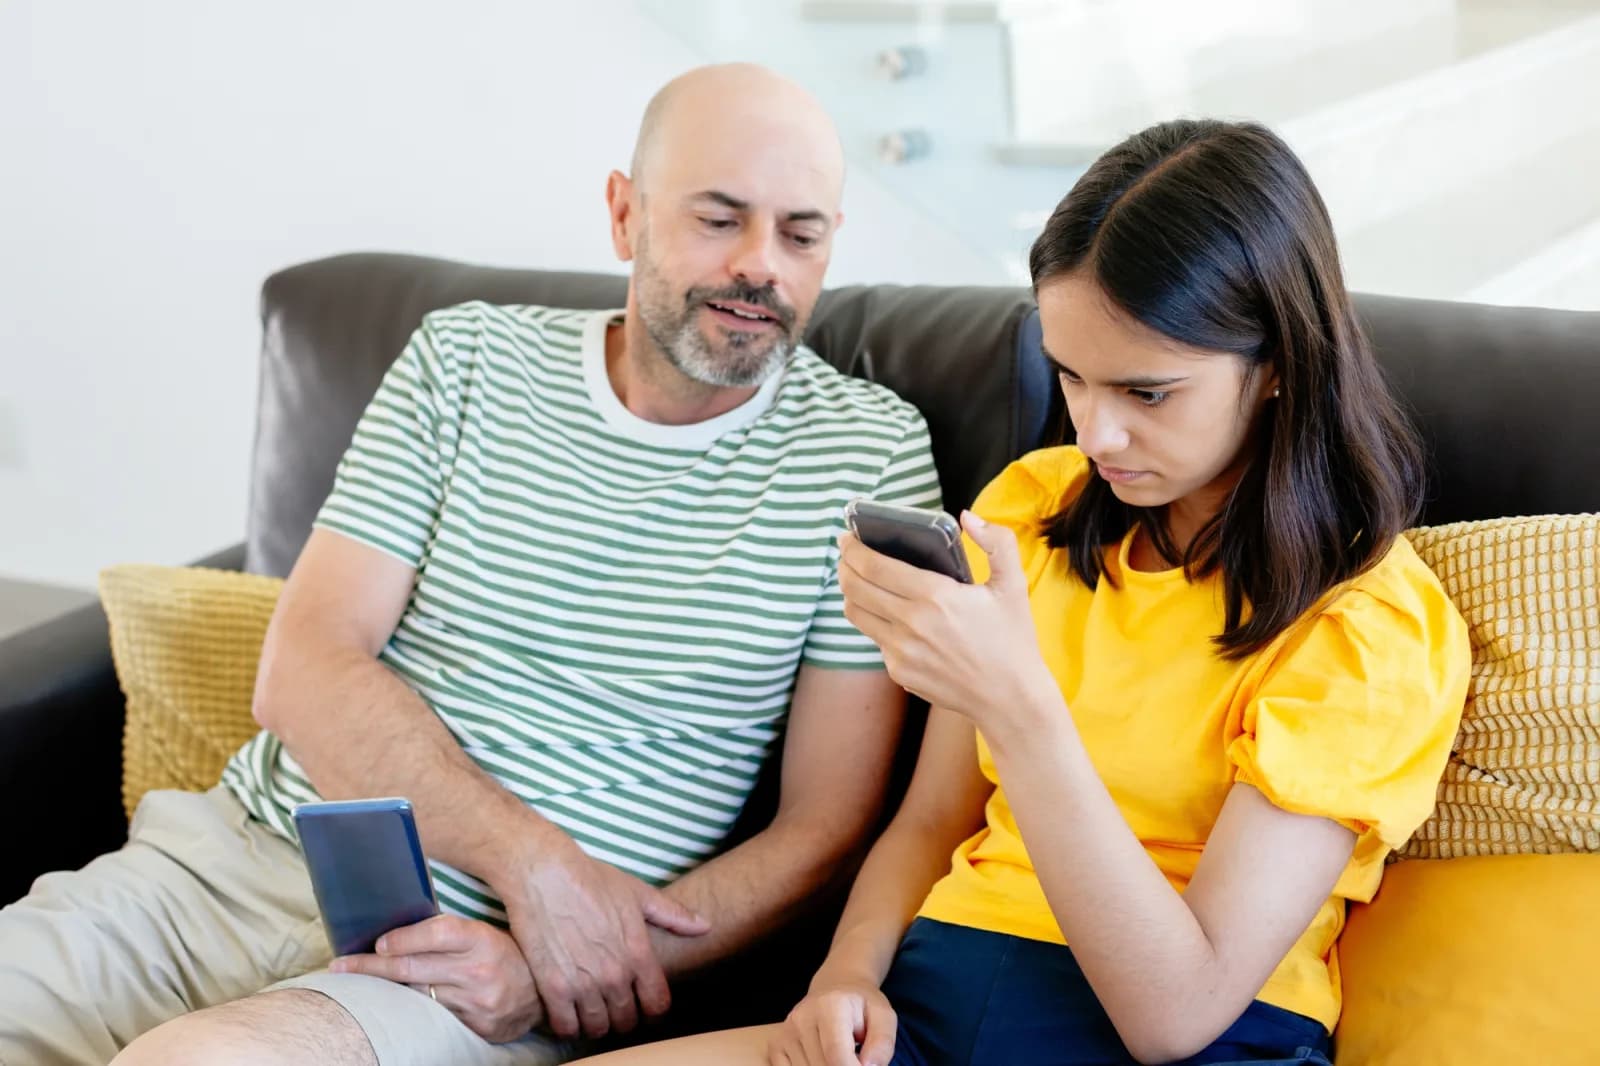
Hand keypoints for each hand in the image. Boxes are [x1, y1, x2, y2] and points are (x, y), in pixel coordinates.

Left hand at [329, 915, 539, 1042]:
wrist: (542, 995)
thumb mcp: (484, 934)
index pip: (436, 933)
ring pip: (416, 996)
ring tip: (357, 984)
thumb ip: (448, 934)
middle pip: (413, 968)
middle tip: (340, 965)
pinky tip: (391, 1007)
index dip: (403, 938)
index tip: (378, 942)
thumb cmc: (504, 955)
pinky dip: (410, 1011)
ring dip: (385, 991)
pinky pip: (432, 1018)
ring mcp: (476, 1004)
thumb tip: (396, 933)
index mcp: (482, 940)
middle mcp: (479, 971)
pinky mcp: (475, 1028)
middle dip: (371, 966)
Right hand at [499, 835, 710, 1039]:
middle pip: (626, 1020)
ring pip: (597, 1027)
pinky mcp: (553, 987)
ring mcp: (583, 983)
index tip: (643, 1003)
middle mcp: (614, 974)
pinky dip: (568, 1025)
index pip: (657, 1003)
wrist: (545, 874)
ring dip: (596, 1023)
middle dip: (623, 1016)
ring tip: (590, 1011)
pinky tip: (566, 1013)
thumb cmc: (591, 879)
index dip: (653, 1008)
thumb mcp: (637, 893)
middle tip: (613, 1007)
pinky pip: (565, 1026)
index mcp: (638, 953)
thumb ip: (673, 914)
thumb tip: (705, 925)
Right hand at [768, 976, 896, 1065]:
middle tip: (854, 1060)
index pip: (837, 1055)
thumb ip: (882, 1043)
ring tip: (838, 1058)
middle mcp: (802, 1017)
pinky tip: (821, 1061)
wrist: (835, 988)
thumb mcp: (883, 1016)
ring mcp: (786, 1032)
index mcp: (830, 1006)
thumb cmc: (861, 1006)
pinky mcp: (775, 1044)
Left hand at [837, 511, 1056, 733]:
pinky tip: (888, 613)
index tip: (847, 537)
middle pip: (855, 588)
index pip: (874, 566)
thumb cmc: (1012, 638)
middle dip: (844, 565)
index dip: (853, 548)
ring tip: (858, 580)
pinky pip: (875, 639)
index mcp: (935, 596)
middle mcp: (911, 624)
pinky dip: (876, 621)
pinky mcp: (899, 671)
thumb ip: (997, 542)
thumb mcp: (1014, 585)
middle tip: (846, 554)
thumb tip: (967, 516)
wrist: (1010, 699)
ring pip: (856, 614)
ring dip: (851, 593)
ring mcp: (901, 651)